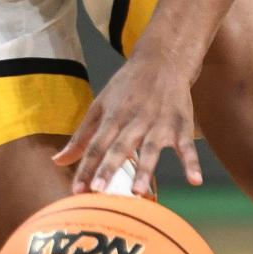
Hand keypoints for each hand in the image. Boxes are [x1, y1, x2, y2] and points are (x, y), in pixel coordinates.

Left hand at [52, 52, 202, 196]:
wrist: (161, 60)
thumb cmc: (126, 88)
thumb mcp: (100, 106)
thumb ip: (81, 137)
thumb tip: (57, 161)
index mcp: (112, 116)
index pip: (96, 144)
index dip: (86, 167)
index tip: (77, 191)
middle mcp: (134, 120)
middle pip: (119, 146)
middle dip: (109, 168)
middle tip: (98, 191)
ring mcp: (158, 123)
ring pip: (151, 148)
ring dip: (146, 170)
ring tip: (138, 193)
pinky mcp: (181, 125)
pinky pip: (187, 146)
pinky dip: (192, 162)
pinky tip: (195, 181)